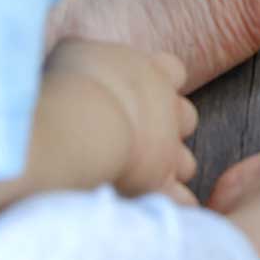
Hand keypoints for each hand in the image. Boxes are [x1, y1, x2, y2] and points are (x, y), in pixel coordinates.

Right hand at [45, 40, 198, 203]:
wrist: (85, 123)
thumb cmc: (74, 82)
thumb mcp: (74, 50)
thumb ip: (83, 51)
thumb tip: (73, 50)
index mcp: (153, 72)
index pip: (173, 71)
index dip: (161, 81)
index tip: (139, 92)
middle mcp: (168, 109)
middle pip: (186, 118)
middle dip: (167, 129)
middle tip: (138, 138)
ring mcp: (169, 148)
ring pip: (186, 162)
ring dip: (167, 169)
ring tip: (138, 176)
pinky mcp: (162, 183)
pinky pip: (181, 200)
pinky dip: (169, 205)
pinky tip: (151, 209)